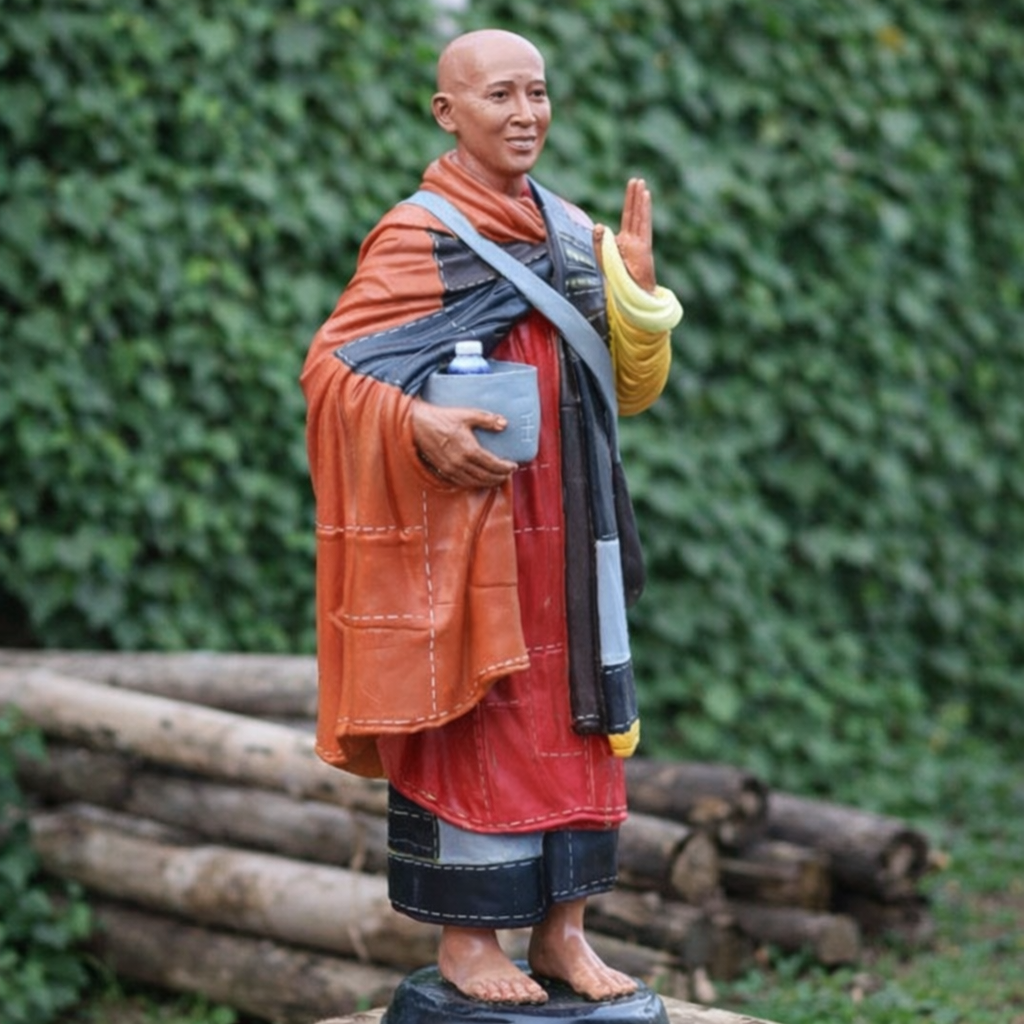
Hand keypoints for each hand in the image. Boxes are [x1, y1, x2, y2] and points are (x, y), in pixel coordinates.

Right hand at [410, 400, 516, 488]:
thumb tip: (504, 423)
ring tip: (497, 478)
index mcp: (469, 450)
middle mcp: (461, 463)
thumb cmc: (442, 418)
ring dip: (488, 482)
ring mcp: (451, 469)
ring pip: (475, 482)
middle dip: (500, 477)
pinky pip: (462, 483)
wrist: (418, 425)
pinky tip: (479, 480)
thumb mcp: (467, 414)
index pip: (493, 465)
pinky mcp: (444, 471)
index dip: (505, 467)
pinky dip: (474, 484)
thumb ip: (487, 419)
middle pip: (486, 476)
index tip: (513, 466)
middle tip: (508, 474)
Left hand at [594, 177, 656, 292]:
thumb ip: (599, 243)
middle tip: (636, 180)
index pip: (627, 217)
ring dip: (639, 200)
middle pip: (633, 213)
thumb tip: (599, 225)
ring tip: (641, 184)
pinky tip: (645, 198)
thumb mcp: (603, 259)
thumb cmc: (619, 280)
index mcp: (623, 241)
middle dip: (634, 196)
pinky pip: (643, 225)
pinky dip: (644, 210)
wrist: (632, 293)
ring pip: (639, 216)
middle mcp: (633, 239)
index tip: (631, 188)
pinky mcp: (643, 246)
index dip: (628, 202)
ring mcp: (639, 242)